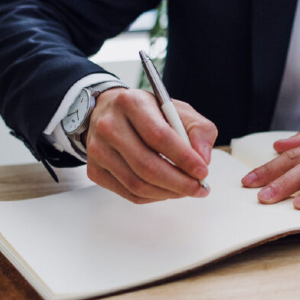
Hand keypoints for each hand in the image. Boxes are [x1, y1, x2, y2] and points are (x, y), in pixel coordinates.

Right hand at [85, 88, 217, 203]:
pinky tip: (167, 190)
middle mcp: (109, 125)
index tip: (203, 172)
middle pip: (147, 165)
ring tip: (187, 190)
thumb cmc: (149, 113)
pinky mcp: (95, 170)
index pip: (159, 136)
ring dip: (168, 192)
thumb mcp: (178, 110)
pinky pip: (129, 193)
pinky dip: (154, 196)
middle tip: (200, 188)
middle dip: (179, 183)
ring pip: (137, 184)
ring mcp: (98, 149)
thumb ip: (199, 130)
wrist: (111, 113)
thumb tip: (203, 159)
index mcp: (131, 103)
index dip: (184, 158)